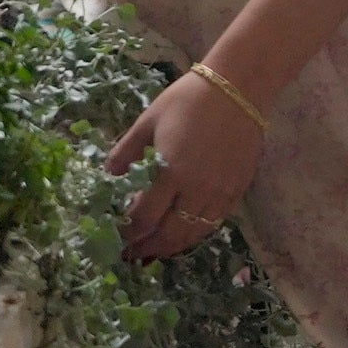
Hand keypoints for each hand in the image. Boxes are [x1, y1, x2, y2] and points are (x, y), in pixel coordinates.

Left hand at [104, 68, 264, 261]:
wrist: (237, 91)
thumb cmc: (187, 101)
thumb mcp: (148, 120)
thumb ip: (127, 151)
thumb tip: (109, 175)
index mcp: (171, 172)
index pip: (145, 216)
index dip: (130, 232)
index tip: (117, 239)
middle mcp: (196, 189)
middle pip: (170, 232)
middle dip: (149, 247)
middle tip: (133, 256)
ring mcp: (220, 193)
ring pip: (194, 233)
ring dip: (173, 247)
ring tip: (155, 253)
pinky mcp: (237, 191)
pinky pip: (214, 222)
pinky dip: (196, 234)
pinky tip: (184, 235)